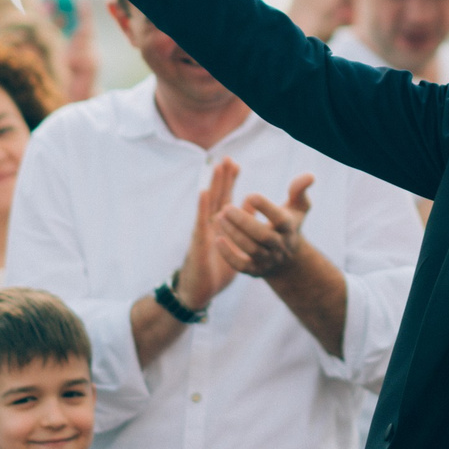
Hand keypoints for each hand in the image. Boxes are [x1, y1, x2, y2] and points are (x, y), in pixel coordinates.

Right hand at [176, 159, 241, 310]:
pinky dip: (202, 206)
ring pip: (209, 204)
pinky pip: (200, 222)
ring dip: (213, 185)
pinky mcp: (199, 242)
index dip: (230, 182)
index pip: (225, 199)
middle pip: (217, 196)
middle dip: (222, 177)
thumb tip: (249, 208)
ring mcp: (203, 231)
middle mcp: (210, 225)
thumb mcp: (234, 246)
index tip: (235, 164)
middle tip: (227, 157)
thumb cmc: (215, 270)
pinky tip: (204, 191)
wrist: (199, 292)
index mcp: (219, 226)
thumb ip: (241, 226)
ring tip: (217, 166)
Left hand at [214, 175, 314, 277]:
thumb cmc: (287, 224)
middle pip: (263, 236)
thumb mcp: (297, 207)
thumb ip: (299, 190)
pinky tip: (217, 240)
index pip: (279, 219)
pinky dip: (229, 255)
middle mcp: (280, 246)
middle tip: (226, 208)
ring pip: (251, 249)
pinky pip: (242, 266)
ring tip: (219, 217)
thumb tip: (309, 176)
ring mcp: (268, 260)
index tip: (250, 196)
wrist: (287, 259)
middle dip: (244, 222)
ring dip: (234, 234)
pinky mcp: (255, 271)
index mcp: (288, 228)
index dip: (266, 208)